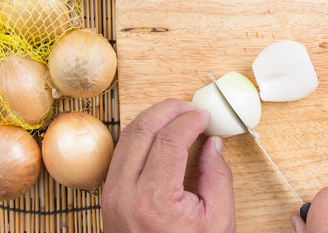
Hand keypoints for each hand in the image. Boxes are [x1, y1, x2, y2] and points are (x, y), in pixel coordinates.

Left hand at [102, 98, 234, 232]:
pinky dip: (140, 136)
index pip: (169, 140)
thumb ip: (218, 176)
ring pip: (126, 137)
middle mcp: (125, 194)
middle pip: (141, 130)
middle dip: (167, 110)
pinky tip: (159, 134)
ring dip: (152, 119)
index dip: (190, 120)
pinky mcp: (109, 196)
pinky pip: (121, 153)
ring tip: (176, 115)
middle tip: (189, 107)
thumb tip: (213, 143)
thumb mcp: (218, 221)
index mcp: (154, 200)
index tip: (204, 116)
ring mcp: (111, 195)